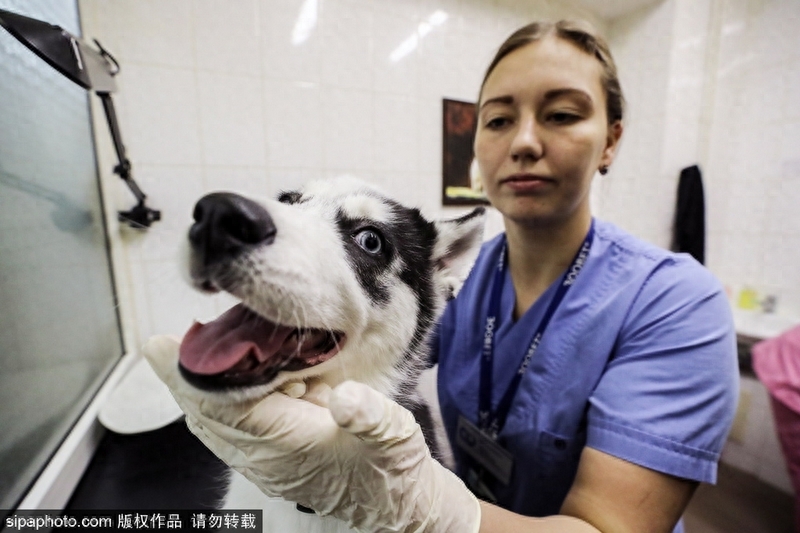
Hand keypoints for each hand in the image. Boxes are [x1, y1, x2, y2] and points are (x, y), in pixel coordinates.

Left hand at [143, 335, 480, 532]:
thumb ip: (372, 417)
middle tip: (163, 343)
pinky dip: (227, 395)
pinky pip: (234, 425)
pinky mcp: (272, 455)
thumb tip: (345, 398)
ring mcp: (266, 459)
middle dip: (185, 377)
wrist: (397, 506)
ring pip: (217, 420)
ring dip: (203, 386)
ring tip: (197, 349)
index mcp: (291, 448)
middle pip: (208, 414)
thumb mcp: (396, 439)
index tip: (163, 348)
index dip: (194, 377)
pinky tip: (238, 371)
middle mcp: (268, 457)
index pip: (227, 410)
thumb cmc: (393, 474)